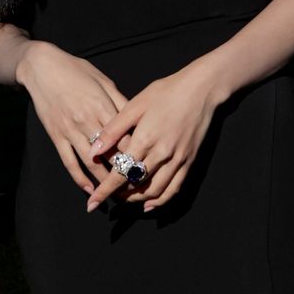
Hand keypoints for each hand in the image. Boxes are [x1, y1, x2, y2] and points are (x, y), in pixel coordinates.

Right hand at [17, 41, 133, 195]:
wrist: (42, 68)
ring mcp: (70, 131)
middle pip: (111, 154)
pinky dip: (79, 178)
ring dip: (104, 181)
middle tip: (136, 187)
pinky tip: (89, 189)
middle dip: (124, 172)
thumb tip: (137, 121)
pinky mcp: (56, 136)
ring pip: (91, 163)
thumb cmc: (76, 71)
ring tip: (116, 194)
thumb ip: (120, 102)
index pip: (125, 138)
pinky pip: (69, 162)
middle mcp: (87, 121)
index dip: (138, 154)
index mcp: (103, 106)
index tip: (148, 166)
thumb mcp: (103, 81)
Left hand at [85, 62, 220, 212]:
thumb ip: (113, 130)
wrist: (201, 89)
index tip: (92, 203)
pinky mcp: (189, 161)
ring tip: (125, 198)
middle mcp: (161, 155)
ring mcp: (177, 160)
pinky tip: (149, 204)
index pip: (119, 174)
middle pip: (135, 185)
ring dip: (137, 199)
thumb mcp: (135, 105)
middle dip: (119, 195)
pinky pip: (174, 189)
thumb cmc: (166, 92)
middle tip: (108, 196)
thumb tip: (93, 151)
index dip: (105, 191)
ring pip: (154, 191)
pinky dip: (160, 201)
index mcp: (144, 140)